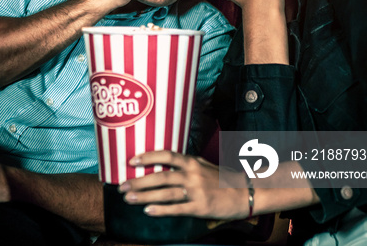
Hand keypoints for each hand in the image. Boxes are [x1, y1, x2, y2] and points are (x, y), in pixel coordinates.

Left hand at [118, 151, 247, 219]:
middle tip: (121, 186)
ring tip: (128, 198)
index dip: (147, 157)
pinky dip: (161, 210)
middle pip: (160, 176)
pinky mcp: (201, 207)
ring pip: (165, 193)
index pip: (165, 155)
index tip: (130, 162)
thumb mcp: (202, 164)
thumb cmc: (221, 178)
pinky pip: (177, 209)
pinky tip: (148, 211)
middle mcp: (192, 174)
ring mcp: (196, 191)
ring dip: (144, 196)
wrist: (245, 192)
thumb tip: (162, 161)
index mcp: (191, 162)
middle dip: (138, 182)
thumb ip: (184, 162)